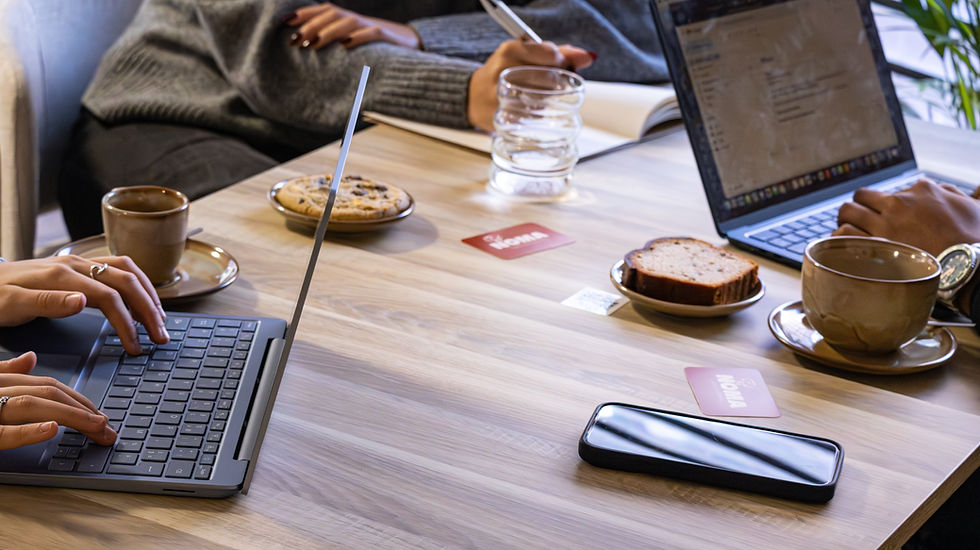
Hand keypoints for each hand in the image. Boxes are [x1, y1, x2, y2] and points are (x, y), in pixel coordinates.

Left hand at [0, 256, 167, 354]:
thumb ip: (47, 302)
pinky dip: (138, 284)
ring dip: (149, 295)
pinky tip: (142, 300)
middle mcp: (76, 265)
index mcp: (62, 275)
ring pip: (128, 271)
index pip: (109, 297)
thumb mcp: (10, 305)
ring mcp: (80, 263)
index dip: (127, 323)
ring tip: (160, 320)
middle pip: (127, 282)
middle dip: (149, 310)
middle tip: (161, 337)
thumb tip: (85, 300)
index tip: (135, 348)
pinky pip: (119, 269)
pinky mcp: (81, 267)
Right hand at [0, 352, 115, 449]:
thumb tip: (32, 356)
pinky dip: (29, 430)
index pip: (48, 386)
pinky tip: (52, 429)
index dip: (78, 399)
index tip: (99, 415)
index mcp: (1, 382)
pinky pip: (4, 432)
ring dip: (70, 415)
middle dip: (83, 409)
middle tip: (107, 428)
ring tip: (96, 426)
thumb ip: (7, 372)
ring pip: (32, 404)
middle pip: (48, 393)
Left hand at [285, 3, 419, 49]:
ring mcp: (371, 26)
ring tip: (313, 44)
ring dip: (328, 31)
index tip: (284, 21)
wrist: (412, 43)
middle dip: (311, 25)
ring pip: (347, 22)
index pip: (323, 10)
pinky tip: (345, 45)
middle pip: (331, 15)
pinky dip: (358, 37)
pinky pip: (371, 33)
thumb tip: (308, 47)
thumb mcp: (354, 41)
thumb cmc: (378, 46)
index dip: (303, 13)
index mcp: (348, 19)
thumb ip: (335, 40)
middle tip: (294, 40)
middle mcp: (357, 19)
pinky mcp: (386, 37)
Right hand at [467, 40, 593, 130]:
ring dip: (549, 100)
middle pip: (549, 79)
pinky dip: (538, 115)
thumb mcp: (525, 55)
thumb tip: (587, 56)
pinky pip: (533, 118)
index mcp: (509, 52)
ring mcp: (501, 98)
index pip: (548, 53)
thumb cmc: (504, 73)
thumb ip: (558, 54)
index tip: (566, 67)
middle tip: (556, 85)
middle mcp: (503, 73)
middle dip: (559, 83)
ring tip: (540, 96)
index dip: (564, 61)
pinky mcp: (502, 119)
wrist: (472, 96)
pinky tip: (530, 110)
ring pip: (543, 100)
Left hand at [834, 179, 979, 256]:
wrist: (970, 267)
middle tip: (859, 221)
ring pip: (847, 212)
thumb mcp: (973, 207)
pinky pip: (844, 234)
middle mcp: (899, 203)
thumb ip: (952, 195)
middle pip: (861, 197)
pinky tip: (842, 245)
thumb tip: (945, 190)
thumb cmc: (975, 239)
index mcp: (921, 190)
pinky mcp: (876, 245)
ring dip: (845, 221)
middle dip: (858, 207)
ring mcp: (885, 224)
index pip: (891, 191)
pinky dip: (839, 238)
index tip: (887, 216)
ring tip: (848, 231)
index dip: (886, 204)